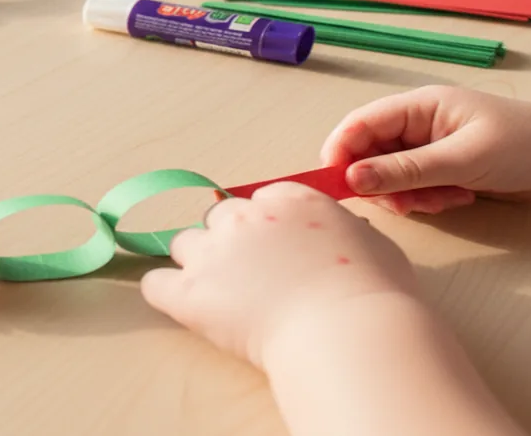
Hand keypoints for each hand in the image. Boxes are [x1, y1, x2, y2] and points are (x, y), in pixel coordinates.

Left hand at [140, 182, 418, 368]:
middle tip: (250, 276)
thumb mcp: (373, 245)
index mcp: (290, 201)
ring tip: (219, 294)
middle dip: (230, 242)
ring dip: (197, 263)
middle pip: (220, 217)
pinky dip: (163, 293)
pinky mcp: (191, 293)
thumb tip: (341, 233)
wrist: (347, 331)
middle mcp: (246, 217)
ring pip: (184, 243)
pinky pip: (156, 284)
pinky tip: (177, 304)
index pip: (262, 199)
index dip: (268, 225)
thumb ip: (345, 230)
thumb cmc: (374, 293)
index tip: (277, 249)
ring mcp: (214, 253)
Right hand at [321, 86, 530, 214]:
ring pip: (391, 175)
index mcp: (419, 105)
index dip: (342, 153)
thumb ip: (406, 170)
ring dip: (408, 195)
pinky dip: (427, 199)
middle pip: (370, 153)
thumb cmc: (527, 145)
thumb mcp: (463, 159)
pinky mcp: (444, 168)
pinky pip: (415, 187)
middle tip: (405, 205)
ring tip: (443, 201)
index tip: (338, 185)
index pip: (361, 124)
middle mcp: (419, 123)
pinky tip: (457, 199)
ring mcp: (431, 147)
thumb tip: (354, 179)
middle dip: (381, 182)